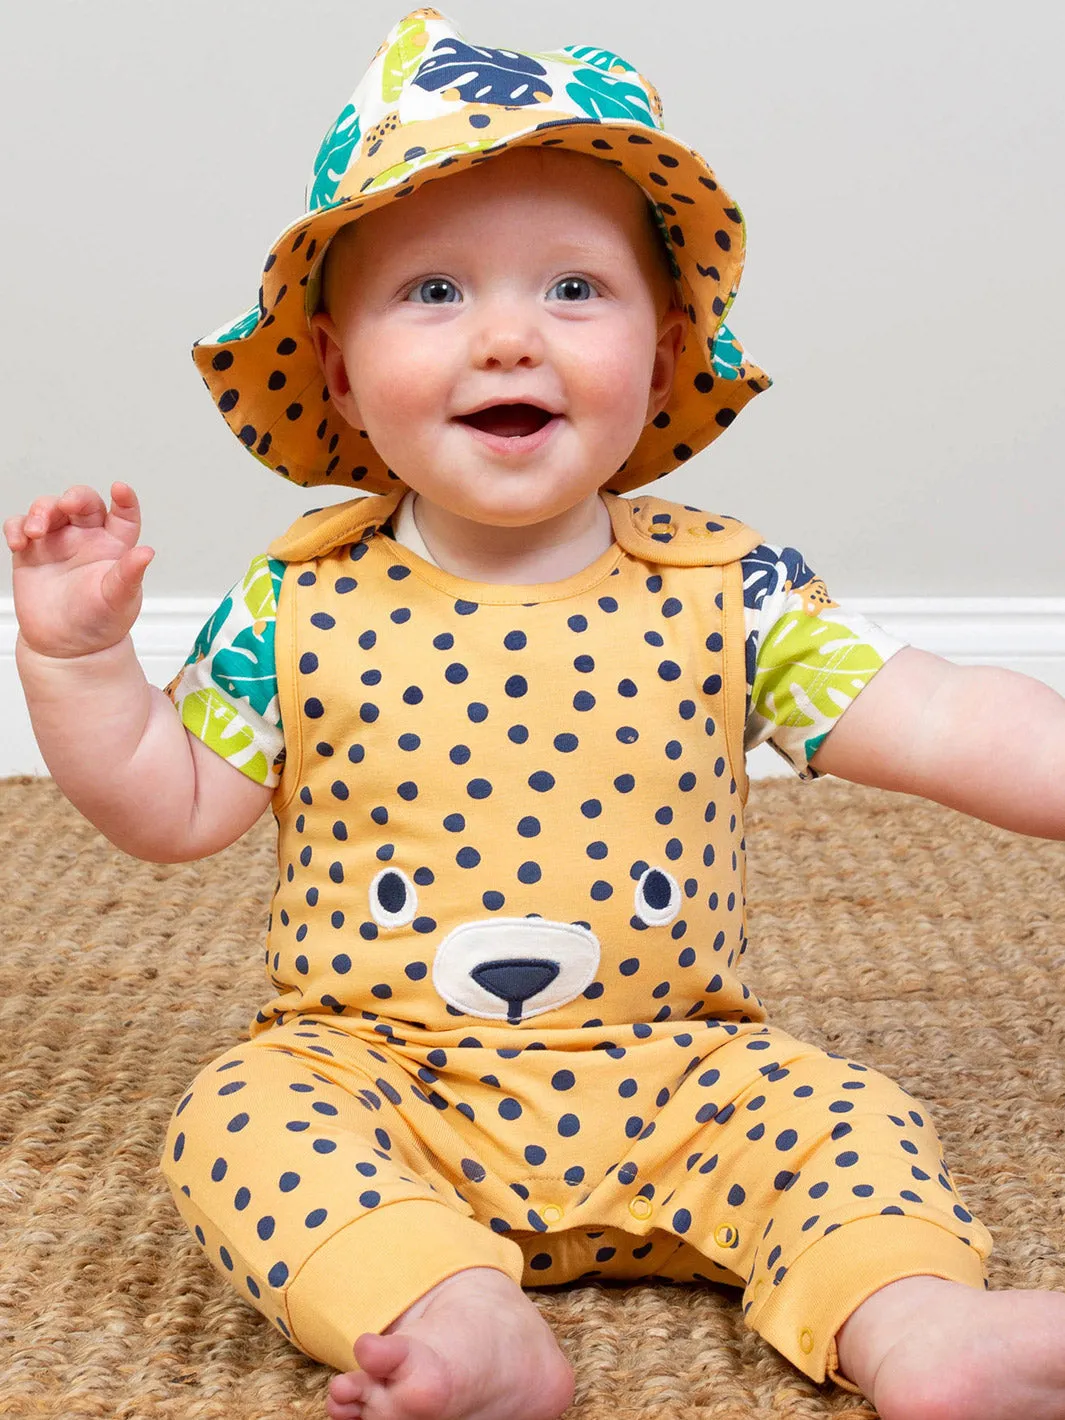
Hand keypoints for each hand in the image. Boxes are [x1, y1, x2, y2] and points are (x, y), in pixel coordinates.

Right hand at [4, 482, 154, 657]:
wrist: (66, 646)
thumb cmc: (99, 623)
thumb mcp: (119, 600)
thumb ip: (130, 575)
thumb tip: (147, 553)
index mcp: (115, 546)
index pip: (124, 515)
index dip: (125, 500)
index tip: (120, 490)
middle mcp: (87, 538)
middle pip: (82, 502)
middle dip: (74, 497)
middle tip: (66, 504)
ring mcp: (58, 542)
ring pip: (49, 508)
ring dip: (41, 511)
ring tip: (36, 532)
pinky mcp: (31, 552)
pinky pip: (20, 526)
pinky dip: (16, 527)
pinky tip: (20, 541)